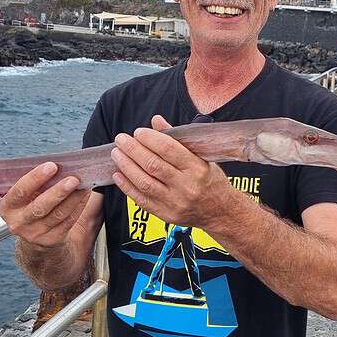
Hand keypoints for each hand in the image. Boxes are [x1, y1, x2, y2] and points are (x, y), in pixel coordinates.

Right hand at [0, 162, 102, 250]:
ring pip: (57, 214)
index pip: (20, 191)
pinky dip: (79, 206)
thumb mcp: (26, 194)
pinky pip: (68, 221)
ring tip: (83, 185)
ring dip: (73, 198)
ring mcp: (35, 234)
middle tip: (73, 179)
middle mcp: (18, 222)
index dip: (35, 178)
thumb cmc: (31, 204)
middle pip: (40, 206)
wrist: (35, 233)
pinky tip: (84, 195)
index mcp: (8, 207)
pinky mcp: (51, 240)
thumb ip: (36, 181)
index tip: (52, 166)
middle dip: (58, 191)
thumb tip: (59, 164)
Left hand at [110, 115, 234, 227]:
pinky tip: (119, 174)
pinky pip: (141, 199)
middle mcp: (186, 186)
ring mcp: (175, 203)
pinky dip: (127, 186)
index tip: (138, 132)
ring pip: (144, 182)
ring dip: (126, 166)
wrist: (220, 212)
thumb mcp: (201, 157)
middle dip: (133, 150)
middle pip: (153, 165)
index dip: (150, 139)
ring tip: (117, 154)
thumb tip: (156, 121)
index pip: (169, 150)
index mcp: (197, 169)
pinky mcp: (166, 215)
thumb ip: (177, 140)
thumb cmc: (210, 180)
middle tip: (121, 140)